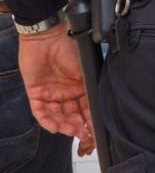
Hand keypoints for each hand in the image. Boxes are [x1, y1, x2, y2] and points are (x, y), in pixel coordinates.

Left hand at [18, 25, 92, 147]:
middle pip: (71, 114)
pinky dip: (47, 120)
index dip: (89, 118)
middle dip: (77, 126)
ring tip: (71, 131)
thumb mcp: (85, 70)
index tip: (94, 128)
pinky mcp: (35, 93)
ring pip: (56, 115)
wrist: (48, 37)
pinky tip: (54, 126)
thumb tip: (100, 104)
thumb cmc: (70, 48)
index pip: (85, 107)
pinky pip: (40, 112)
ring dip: (63, 125)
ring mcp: (50, 93)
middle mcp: (65, 92)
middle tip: (83, 134)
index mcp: (79, 86)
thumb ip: (91, 87)